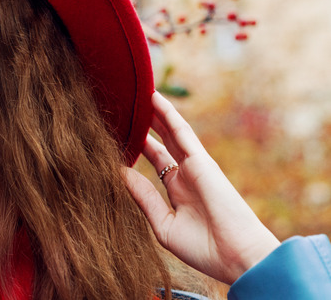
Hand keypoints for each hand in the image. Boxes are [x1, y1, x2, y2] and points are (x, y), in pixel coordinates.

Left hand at [123, 92, 279, 284]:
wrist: (235, 257)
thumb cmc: (204, 249)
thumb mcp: (163, 224)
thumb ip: (143, 198)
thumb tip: (119, 174)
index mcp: (177, 191)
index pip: (154, 161)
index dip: (138, 147)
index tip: (118, 135)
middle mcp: (185, 175)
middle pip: (162, 142)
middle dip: (145, 126)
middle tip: (126, 108)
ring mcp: (194, 166)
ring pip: (170, 132)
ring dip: (154, 113)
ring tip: (135, 95)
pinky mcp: (202, 160)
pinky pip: (182, 132)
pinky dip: (168, 114)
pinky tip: (154, 99)